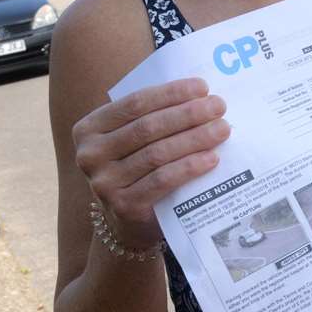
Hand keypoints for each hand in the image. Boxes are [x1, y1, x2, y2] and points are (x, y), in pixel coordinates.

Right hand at [72, 77, 229, 248]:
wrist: (128, 223)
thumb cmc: (138, 171)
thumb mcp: (134, 142)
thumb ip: (154, 118)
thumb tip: (200, 95)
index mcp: (89, 129)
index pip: (135, 103)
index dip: (170, 93)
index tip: (202, 87)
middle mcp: (90, 155)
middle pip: (148, 127)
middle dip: (188, 114)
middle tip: (219, 106)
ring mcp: (104, 182)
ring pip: (157, 153)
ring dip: (195, 138)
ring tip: (222, 130)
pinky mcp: (123, 206)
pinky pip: (162, 180)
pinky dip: (189, 167)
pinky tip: (211, 159)